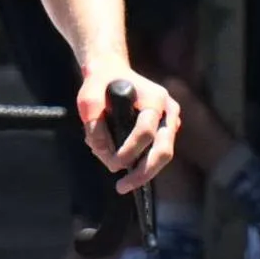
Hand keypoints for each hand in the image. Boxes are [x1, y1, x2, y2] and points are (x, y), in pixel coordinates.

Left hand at [80, 69, 175, 192]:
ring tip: (122, 181)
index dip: (130, 151)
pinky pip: (158, 150)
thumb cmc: (100, 83)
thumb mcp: (88, 101)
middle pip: (164, 149)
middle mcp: (168, 109)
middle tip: (122, 187)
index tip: (113, 164)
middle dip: (144, 173)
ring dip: (143, 170)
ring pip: (164, 154)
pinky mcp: (167, 127)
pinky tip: (122, 161)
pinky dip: (142, 160)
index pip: (146, 132)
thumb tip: (105, 155)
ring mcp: (171, 119)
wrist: (111, 71)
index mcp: (153, 98)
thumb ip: (94, 128)